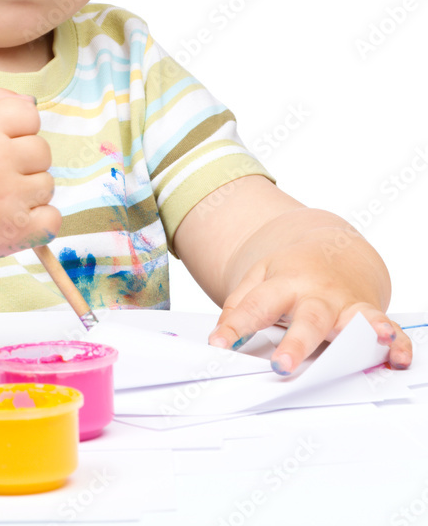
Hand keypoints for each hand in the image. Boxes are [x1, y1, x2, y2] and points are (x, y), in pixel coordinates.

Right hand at [0, 87, 59, 263]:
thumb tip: (32, 103)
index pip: (29, 114)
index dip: (17, 126)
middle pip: (42, 150)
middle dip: (23, 160)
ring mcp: (7, 200)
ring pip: (47, 184)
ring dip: (27, 191)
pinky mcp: (14, 233)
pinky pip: (52, 219)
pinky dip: (38, 220)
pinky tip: (12, 217)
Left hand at [207, 237, 412, 373]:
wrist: (332, 249)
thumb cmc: (293, 271)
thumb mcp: (260, 278)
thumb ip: (241, 306)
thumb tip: (222, 338)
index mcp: (286, 283)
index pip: (257, 306)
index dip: (236, 327)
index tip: (218, 346)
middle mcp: (318, 295)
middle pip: (308, 319)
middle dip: (296, 344)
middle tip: (282, 365)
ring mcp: (347, 305)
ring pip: (356, 319)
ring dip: (366, 331)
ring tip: (375, 341)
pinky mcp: (371, 315)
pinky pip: (390, 329)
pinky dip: (397, 343)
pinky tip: (397, 358)